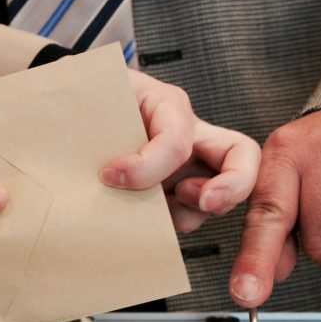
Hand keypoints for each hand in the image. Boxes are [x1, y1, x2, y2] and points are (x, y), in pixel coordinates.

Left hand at [100, 69, 260, 231]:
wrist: (78, 113)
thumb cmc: (86, 100)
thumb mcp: (87, 97)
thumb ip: (89, 118)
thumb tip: (95, 166)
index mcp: (165, 104)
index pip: (176, 139)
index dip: (147, 165)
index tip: (108, 175)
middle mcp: (189, 135)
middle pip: (241, 156)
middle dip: (233, 185)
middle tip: (204, 203)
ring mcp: (189, 166)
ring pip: (218, 196)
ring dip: (191, 213)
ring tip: (152, 212)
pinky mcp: (177, 192)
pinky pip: (191, 214)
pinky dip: (173, 225)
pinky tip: (144, 221)